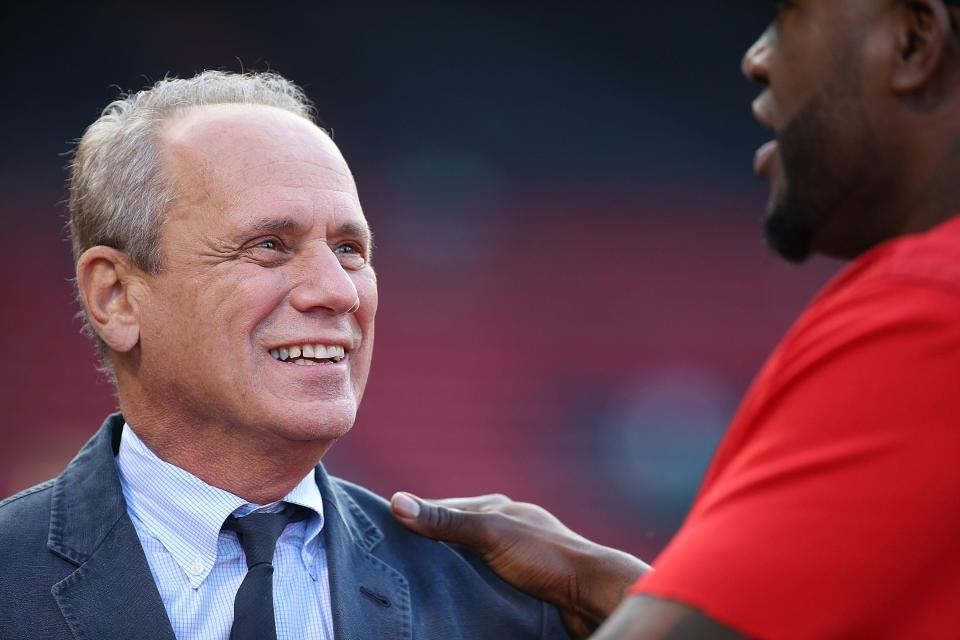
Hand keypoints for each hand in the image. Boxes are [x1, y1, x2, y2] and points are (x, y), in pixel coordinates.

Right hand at [391, 492, 650, 637]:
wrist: (590, 593)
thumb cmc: (545, 557)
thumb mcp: (490, 534)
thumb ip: (445, 521)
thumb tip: (396, 502)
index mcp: (497, 509)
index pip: (443, 509)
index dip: (414, 520)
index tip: (382, 535)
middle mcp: (504, 529)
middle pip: (454, 537)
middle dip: (428, 550)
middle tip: (395, 567)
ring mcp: (514, 556)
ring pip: (467, 562)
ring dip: (447, 572)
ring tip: (418, 586)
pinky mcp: (521, 583)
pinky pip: (482, 582)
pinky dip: (465, 588)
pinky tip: (452, 598)